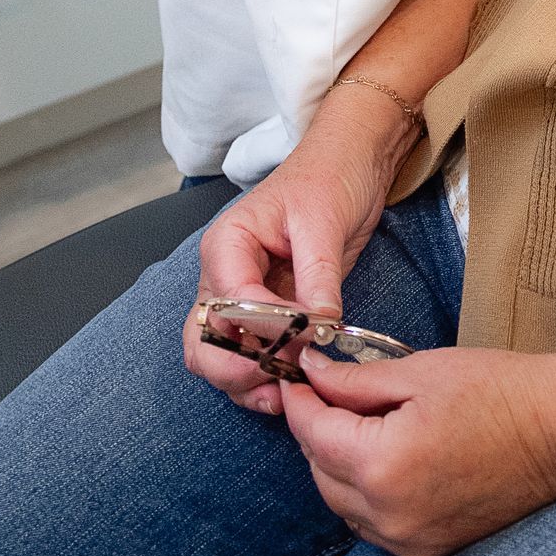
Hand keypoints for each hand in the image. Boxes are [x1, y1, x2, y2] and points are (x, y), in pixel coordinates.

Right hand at [182, 89, 414, 418]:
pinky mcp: (264, 313)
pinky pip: (248, 355)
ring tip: (284, 392)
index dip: (263, 328)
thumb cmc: (331, 176)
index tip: (305, 334)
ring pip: (219, 357)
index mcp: (227, 244)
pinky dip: (260, 377)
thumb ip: (317, 277)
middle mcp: (223, 274)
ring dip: (245, 381)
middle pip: (203, 340)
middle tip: (279, 377)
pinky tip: (287, 387)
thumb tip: (318, 328)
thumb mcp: (324, 222)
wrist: (352, 163)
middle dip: (235, 367)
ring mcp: (240, 297)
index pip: (228, 303)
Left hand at [283, 344, 555, 555]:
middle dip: (316, 432)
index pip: (313, 435)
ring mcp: (408, 539)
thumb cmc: (498, 390)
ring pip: (343, 505)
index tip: (297, 376)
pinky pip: (372, 526)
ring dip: (338, 466)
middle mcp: (389, 513)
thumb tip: (312, 374)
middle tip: (328, 392)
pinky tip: (385, 458)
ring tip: (359, 422)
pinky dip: (365, 495)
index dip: (299, 401)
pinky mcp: (426, 550)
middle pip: (320, 474)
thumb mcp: (421, 371)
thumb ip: (356, 380)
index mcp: (384, 464)